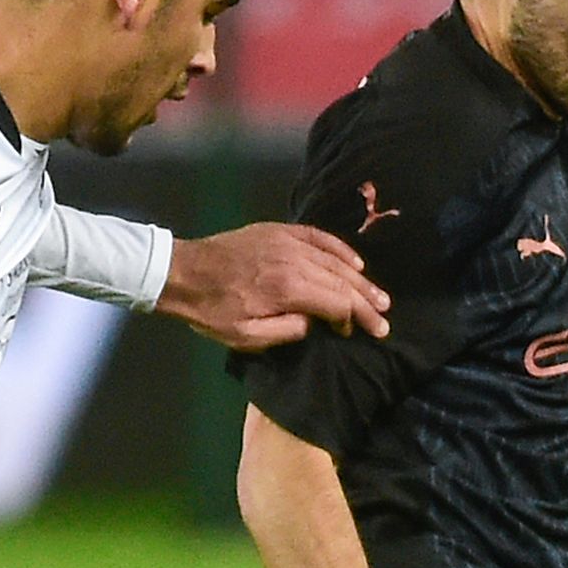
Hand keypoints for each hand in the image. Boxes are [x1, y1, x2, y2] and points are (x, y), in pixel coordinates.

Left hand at [160, 223, 390, 352]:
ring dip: (360, 278)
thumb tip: (314, 323)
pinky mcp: (279, 231)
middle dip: (366, 300)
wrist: (183, 272)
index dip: (355, 319)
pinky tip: (355, 262)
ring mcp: (288, 242)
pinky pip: (318, 237)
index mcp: (287, 289)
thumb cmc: (212, 311)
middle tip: (384, 317)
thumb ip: (286, 331)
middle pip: (342, 281)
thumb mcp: (245, 336)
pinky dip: (339, 249)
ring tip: (378, 295)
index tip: (363, 333)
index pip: (337, 303)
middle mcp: (294, 260)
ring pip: (334, 259)